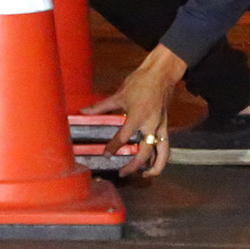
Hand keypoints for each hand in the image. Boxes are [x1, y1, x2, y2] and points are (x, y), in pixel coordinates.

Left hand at [85, 44, 186, 177]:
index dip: (113, 147)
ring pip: (162, 153)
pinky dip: (161, 156)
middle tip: (122, 172)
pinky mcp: (166, 125)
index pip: (123, 137)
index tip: (105, 154)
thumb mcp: (120, 93)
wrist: (162, 73)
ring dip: (155, 167)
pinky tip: (154, 162)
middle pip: (144, 152)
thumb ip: (102, 106)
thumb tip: (84, 111)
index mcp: (137, 116)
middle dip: (134, 166)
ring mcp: (160, 126)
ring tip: (145, 175)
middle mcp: (151, 125)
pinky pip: (166, 145)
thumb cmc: (140, 82)